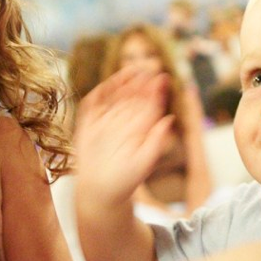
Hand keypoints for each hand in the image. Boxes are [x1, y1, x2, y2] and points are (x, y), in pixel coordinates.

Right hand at [74, 66, 175, 204]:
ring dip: (125, 82)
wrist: (99, 192)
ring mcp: (107, 120)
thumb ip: (157, 140)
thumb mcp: (145, 161)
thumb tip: (170, 118)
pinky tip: (112, 81)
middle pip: (135, 96)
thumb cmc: (125, 181)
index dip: (157, 92)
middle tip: (150, 68)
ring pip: (117, 96)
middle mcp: (125, 122)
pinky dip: (103, 91)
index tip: (163, 79)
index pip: (150, 105)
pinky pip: (96, 102)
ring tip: (134, 69)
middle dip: (142, 82)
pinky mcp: (90, 122)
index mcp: (140, 129)